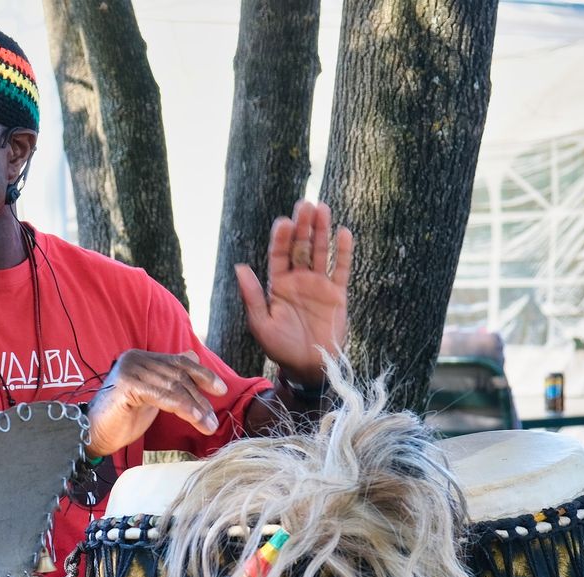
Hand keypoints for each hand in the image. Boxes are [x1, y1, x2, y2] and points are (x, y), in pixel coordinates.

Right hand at [85, 350, 227, 455]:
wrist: (93, 435)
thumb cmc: (122, 419)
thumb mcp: (152, 396)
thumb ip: (169, 378)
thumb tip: (193, 357)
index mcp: (142, 358)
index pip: (179, 362)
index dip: (202, 374)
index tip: (220, 389)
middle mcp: (135, 359)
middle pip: (178, 375)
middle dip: (200, 398)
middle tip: (213, 419)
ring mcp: (130, 369)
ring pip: (174, 386)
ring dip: (195, 407)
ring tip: (208, 424)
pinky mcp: (127, 384)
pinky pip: (163, 396)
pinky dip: (182, 407)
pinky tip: (194, 419)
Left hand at [235, 200, 352, 384]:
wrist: (308, 366)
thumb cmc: (280, 348)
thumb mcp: (261, 324)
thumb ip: (252, 296)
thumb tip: (240, 266)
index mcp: (278, 285)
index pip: (279, 255)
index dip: (282, 238)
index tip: (284, 222)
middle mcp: (298, 280)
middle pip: (301, 247)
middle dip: (303, 226)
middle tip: (305, 204)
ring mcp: (319, 285)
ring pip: (320, 252)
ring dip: (321, 231)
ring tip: (322, 208)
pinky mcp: (337, 294)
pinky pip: (341, 269)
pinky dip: (343, 252)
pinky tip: (343, 232)